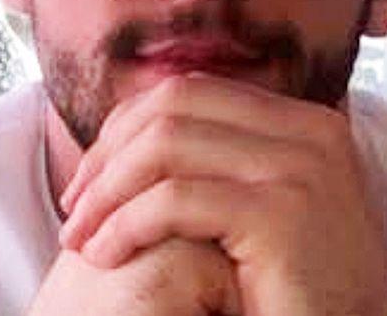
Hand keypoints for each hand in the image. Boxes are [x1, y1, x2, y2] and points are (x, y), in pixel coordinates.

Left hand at [58, 73, 386, 315]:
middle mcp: (311, 132)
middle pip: (174, 105)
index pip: (192, 92)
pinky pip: (175, 200)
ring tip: (81, 238)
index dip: (126, 126)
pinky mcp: (283, 216)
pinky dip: (126, 225)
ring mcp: (301, 169)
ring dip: (107, 192)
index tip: (91, 178)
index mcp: (306, 124)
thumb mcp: (270, 211)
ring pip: (166, 145)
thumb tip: (138, 139)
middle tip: (76, 208)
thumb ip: (226, 167)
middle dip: (109, 153)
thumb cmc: (305, 294)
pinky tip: (107, 255)